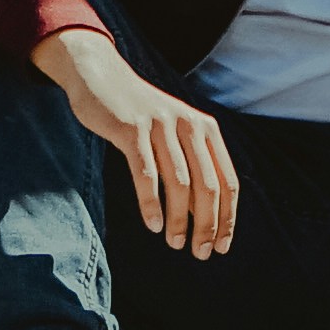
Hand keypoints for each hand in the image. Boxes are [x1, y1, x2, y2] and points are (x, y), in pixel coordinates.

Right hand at [38, 26, 236, 260]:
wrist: (100, 76)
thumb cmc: (139, 116)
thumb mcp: (173, 135)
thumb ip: (191, 168)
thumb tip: (204, 218)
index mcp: (206, 129)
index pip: (228, 181)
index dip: (228, 218)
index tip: (222, 247)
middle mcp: (189, 125)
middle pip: (208, 186)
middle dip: (207, 225)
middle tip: (199, 253)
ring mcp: (160, 125)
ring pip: (179, 183)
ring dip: (179, 220)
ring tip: (174, 243)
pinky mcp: (131, 128)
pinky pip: (146, 173)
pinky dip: (150, 202)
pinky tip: (152, 224)